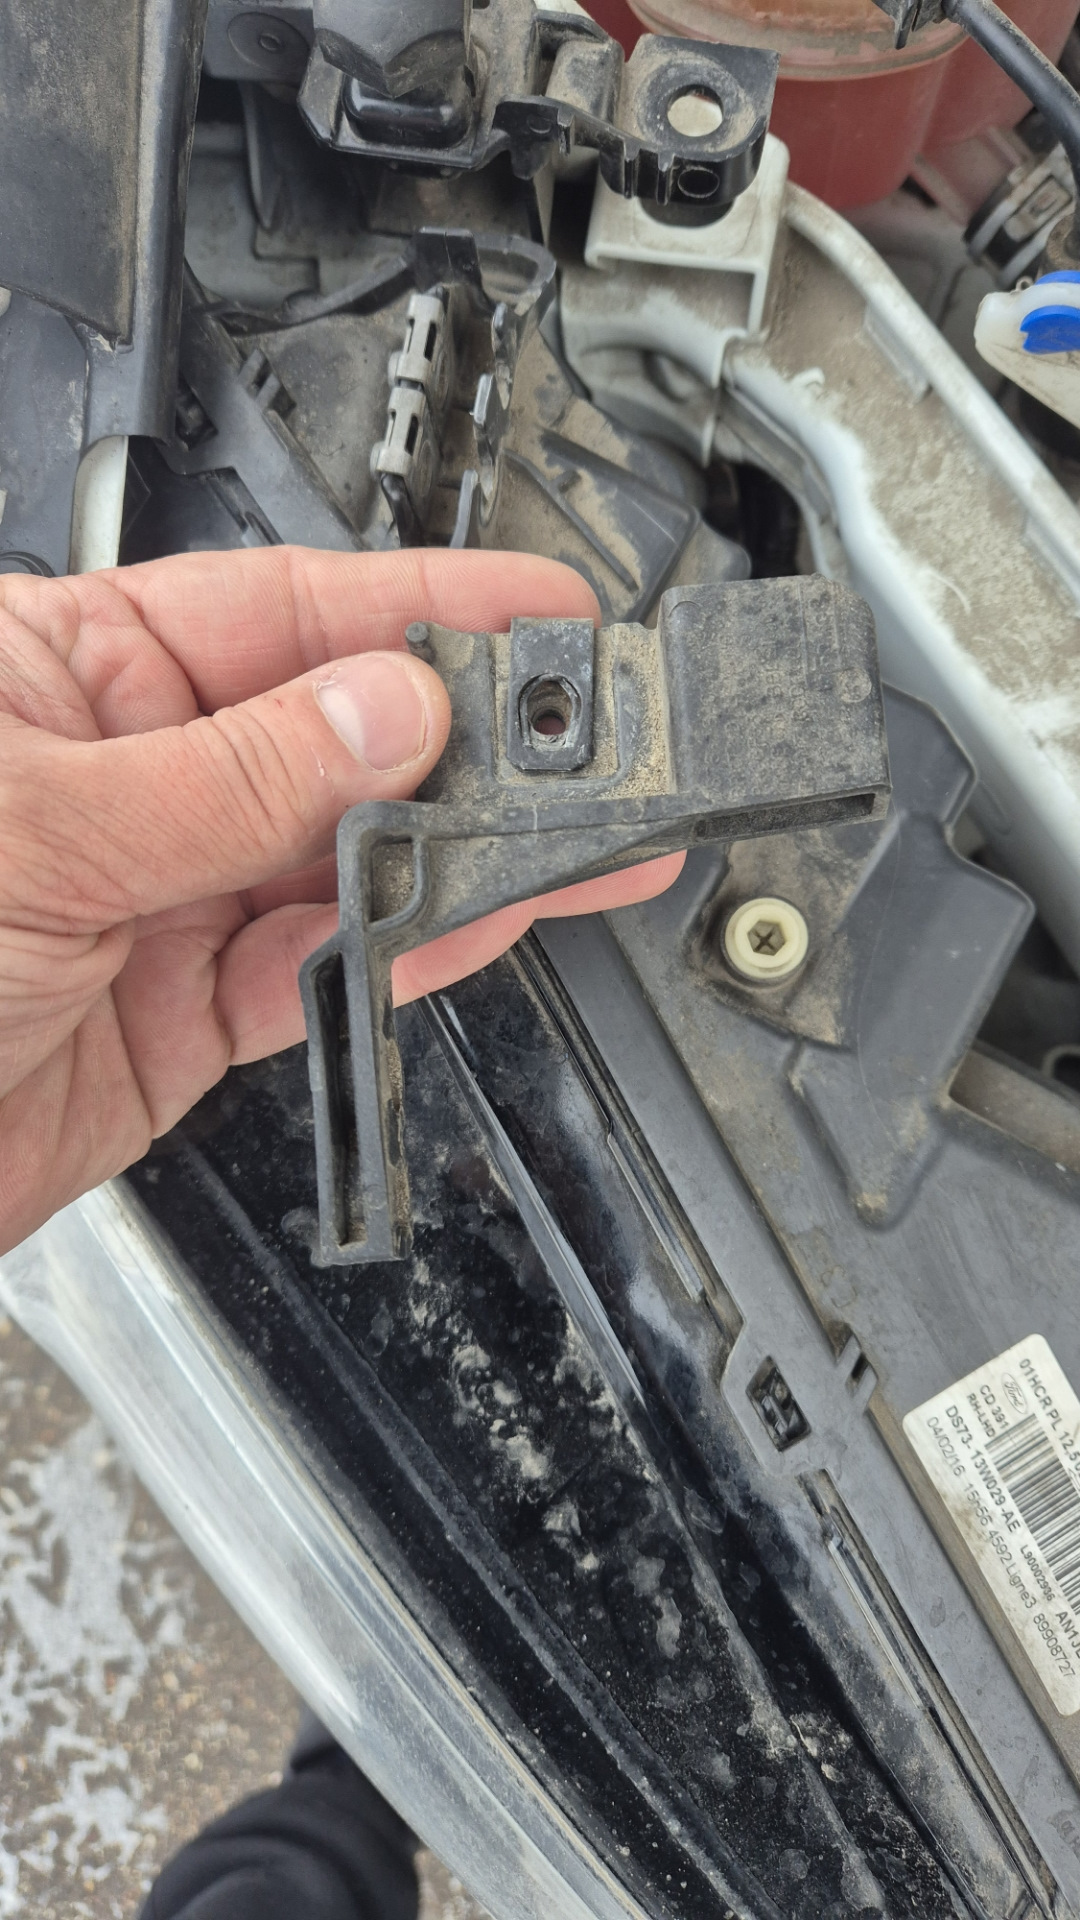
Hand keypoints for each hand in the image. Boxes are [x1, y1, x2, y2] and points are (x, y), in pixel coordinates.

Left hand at [0, 545, 682, 1252]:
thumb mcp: (42, 825)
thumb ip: (236, 774)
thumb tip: (383, 713)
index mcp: (62, 669)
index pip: (279, 613)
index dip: (421, 608)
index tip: (539, 612)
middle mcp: (117, 776)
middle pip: (331, 739)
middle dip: (467, 741)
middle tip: (592, 742)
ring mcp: (149, 900)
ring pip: (340, 862)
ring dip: (458, 856)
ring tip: (571, 841)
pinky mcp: (172, 1016)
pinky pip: (314, 972)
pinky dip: (396, 955)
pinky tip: (469, 923)